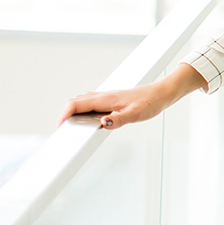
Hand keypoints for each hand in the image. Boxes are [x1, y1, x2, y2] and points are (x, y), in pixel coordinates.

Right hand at [58, 63, 207, 128]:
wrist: (163, 92)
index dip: (64, 115)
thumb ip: (118, 120)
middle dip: (65, 115)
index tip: (60, 128)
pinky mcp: (112, 100)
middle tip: (63, 132)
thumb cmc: (152, 102)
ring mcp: (108, 97)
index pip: (76, 104)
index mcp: (106, 99)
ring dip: (73, 113)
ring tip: (72, 128)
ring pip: (83, 102)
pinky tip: (88, 121)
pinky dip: (83, 111)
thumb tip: (102, 124)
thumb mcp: (136, 114)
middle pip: (76, 102)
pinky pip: (92, 103)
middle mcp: (104, 96)